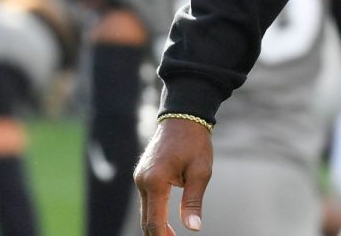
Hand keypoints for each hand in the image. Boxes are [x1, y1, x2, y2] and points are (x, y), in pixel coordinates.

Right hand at [134, 118, 212, 234]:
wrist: (183, 117)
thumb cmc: (195, 143)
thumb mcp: (201, 172)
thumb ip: (193, 201)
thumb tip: (193, 228)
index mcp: (155, 181)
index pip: (155, 220)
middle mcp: (142, 180)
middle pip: (146, 219)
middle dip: (158, 235)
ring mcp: (140, 176)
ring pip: (145, 210)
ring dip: (156, 224)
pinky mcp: (142, 174)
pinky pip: (146, 199)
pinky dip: (154, 212)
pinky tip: (165, 220)